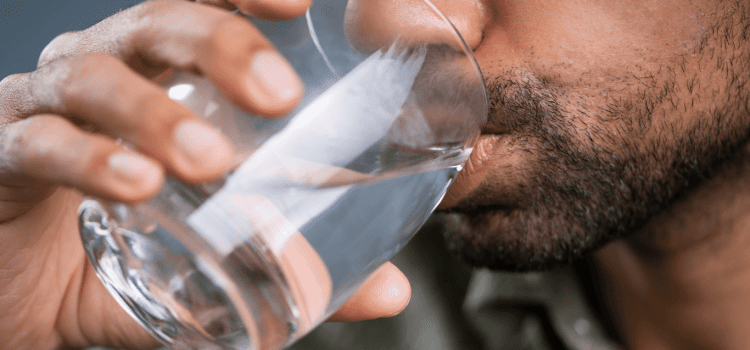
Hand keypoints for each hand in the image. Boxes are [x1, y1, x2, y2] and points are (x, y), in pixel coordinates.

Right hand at [0, 0, 409, 347]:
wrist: (25, 301)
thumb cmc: (124, 253)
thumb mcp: (219, 257)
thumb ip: (298, 267)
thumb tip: (391, 290)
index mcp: (156, 76)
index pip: (199, 9)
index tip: (300, 3)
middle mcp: (101, 74)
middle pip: (156, 24)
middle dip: (220, 44)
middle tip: (279, 96)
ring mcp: (45, 109)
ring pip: (95, 77)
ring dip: (157, 113)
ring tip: (210, 162)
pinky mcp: (2, 157)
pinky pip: (40, 143)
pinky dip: (87, 160)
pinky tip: (135, 185)